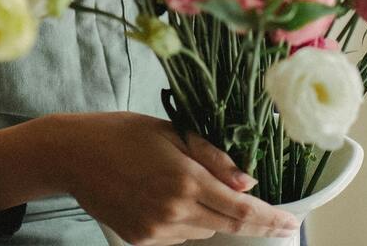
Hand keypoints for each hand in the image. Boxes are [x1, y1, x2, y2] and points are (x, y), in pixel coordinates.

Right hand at [58, 112, 298, 243]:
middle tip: (278, 221)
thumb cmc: (122, 132)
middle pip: (228, 226)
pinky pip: (180, 237)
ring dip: (214, 216)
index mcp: (185, 178)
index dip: (270, 219)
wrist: (74, 155)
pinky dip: (188, 222)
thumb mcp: (171, 132)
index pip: (241, 208)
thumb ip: (212, 156)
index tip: (292, 223)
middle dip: (255, 223)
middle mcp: (174, 211)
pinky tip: (170, 198)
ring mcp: (157, 230)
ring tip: (193, 186)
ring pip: (204, 231)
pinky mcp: (141, 241)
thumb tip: (248, 180)